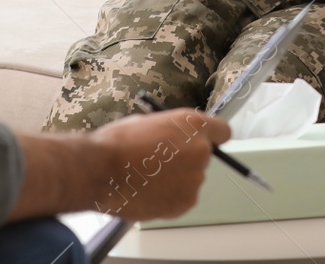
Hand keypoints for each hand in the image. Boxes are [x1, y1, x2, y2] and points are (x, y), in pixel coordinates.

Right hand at [88, 109, 229, 219]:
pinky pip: (182, 198)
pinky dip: (169, 197)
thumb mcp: (148, 121)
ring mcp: (194, 180)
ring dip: (176, 179)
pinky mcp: (185, 203)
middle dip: (186, 159)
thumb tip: (175, 138)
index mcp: (193, 124)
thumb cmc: (118, 142)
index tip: (201, 141)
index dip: (211, 137)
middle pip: (202, 157)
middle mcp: (200, 151)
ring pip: (191, 179)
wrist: (101, 170)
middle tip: (159, 161)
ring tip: (147, 178)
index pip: (223, 131)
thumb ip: (171, 131)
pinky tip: (147, 191)